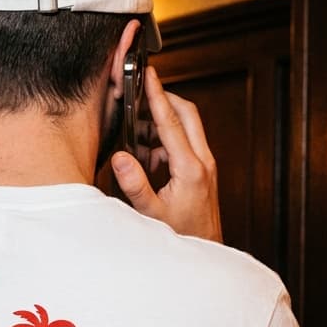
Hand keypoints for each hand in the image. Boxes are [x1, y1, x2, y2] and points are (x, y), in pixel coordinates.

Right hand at [111, 66, 222, 242]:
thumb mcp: (151, 213)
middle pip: (186, 114)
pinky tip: (149, 159)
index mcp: (190, 169)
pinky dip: (167, 142)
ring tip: (138, 138)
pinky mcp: (204, 171)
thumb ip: (134, 184)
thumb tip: (119, 158)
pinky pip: (187, 143)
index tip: (149, 75)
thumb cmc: (181, 236)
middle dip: (164, 100)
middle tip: (141, 95)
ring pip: (187, 127)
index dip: (157, 96)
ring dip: (163, 124)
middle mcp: (203, 162)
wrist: (205, 250)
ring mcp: (206, 165)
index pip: (171, 122)